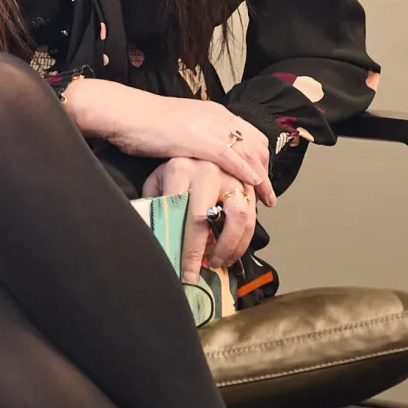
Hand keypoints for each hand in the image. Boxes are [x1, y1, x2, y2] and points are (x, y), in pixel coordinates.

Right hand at [66, 80, 273, 205]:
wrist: (127, 113)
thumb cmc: (143, 123)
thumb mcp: (178, 128)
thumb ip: (194, 140)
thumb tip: (199, 158)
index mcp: (213, 112)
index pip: (249, 134)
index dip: (258, 157)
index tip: (260, 178)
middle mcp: (218, 117)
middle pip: (256, 144)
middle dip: (266, 170)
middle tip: (268, 194)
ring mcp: (211, 127)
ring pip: (250, 153)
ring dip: (262, 179)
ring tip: (266, 201)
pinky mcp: (201, 140)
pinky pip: (233, 158)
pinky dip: (246, 173)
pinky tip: (253, 187)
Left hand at [142, 157, 257, 282]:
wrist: (194, 135)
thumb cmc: (174, 166)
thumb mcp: (157, 180)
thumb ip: (154, 204)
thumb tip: (154, 239)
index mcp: (180, 168)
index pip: (179, 213)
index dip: (184, 247)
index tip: (183, 272)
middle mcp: (208, 170)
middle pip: (207, 217)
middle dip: (203, 252)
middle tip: (199, 273)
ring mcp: (232, 174)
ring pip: (240, 216)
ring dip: (231, 246)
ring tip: (220, 263)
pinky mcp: (248, 181)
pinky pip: (253, 213)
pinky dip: (246, 237)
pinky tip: (233, 252)